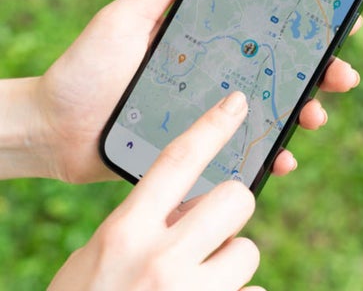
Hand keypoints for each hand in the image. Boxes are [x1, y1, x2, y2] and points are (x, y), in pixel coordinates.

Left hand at [29, 0, 360, 182]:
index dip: (304, 25)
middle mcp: (216, 76)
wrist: (54, 127)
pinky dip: (268, 151)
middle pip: (279, 70)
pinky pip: (244, 150)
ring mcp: (211, 112)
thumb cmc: (85, 68)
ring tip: (316, 115)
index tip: (340, 17)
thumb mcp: (125, 16)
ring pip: (270, 110)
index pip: (264, 30)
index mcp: (206, 42)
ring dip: (303, 111)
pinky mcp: (200, 145)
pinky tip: (283, 155)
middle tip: (343, 72)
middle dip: (320, 70)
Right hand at [49, 91, 264, 290]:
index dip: (211, 126)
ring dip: (231, 258)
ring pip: (247, 249)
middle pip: (234, 198)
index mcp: (127, 231)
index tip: (237, 103)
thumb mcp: (103, 254)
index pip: (178, 161)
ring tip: (201, 275)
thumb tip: (191, 203)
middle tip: (212, 226)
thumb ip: (144, 222)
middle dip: (230, 208)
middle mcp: (160, 260)